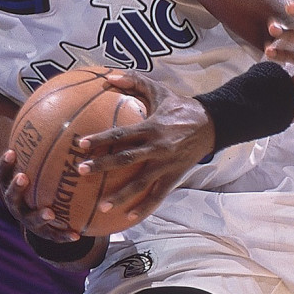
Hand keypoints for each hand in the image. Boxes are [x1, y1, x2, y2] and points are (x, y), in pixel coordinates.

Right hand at [0, 149, 80, 241]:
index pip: (1, 174)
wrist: (42, 220)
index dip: (4, 164)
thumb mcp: (35, 167)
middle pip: (11, 197)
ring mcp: (29, 221)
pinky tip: (77, 234)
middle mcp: (16, 204)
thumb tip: (52, 116)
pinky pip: (54, 236)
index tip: (11, 151)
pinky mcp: (45, 234)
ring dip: (39, 216)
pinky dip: (64, 235)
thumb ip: (40, 149)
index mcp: (11, 187)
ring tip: (49, 213)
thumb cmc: (39, 184)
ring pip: (30, 220)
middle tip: (23, 177)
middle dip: (16, 188)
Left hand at [74, 71, 214, 219]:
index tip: (81, 144)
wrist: (212, 124)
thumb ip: (134, 81)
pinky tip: (129, 218)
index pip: (121, 134)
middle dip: (102, 166)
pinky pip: (158, 195)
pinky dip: (144, 207)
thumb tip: (109, 75)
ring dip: (121, 195)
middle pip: (126, 159)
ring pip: (141, 182)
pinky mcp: (174, 176)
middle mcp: (157, 147)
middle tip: (81, 171)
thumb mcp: (159, 90)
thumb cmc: (180, 107)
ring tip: (102, 206)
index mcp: (151, 127)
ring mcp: (166, 164)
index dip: (101, 139)